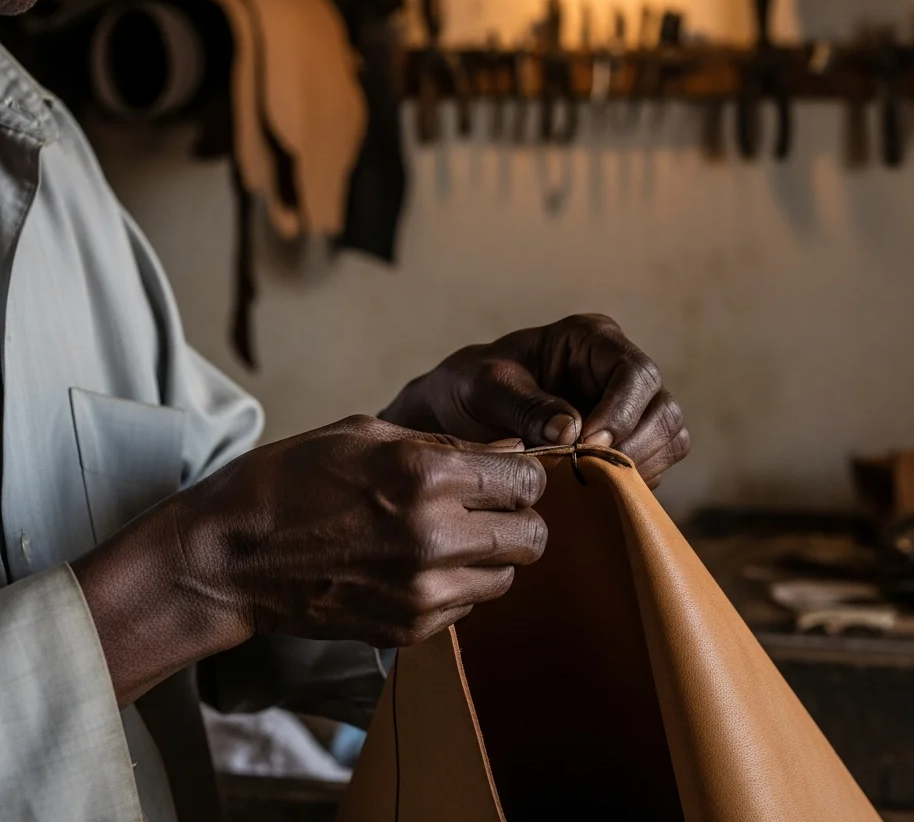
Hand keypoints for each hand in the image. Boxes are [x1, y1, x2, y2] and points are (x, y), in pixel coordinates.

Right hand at [75, 416, 546, 705]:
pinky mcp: (409, 630)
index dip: (524, 475)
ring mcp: (423, 591)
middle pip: (533, 537)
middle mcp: (434, 537)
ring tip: (450, 535)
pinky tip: (419, 563)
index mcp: (426, 476)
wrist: (229, 557)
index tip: (507, 474)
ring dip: (491, 555)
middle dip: (518, 517)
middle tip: (488, 506)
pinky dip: (457, 585)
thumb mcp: (368, 434)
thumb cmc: (290, 480)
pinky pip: (467, 607)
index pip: (527, 483)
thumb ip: (444, 444)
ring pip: (507, 577)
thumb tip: (505, 455)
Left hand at [382, 314, 689, 487]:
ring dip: (636, 468)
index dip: (622, 412)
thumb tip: (571, 432)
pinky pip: (652, 468)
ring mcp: (627, 410)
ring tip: (587, 483)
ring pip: (669, 439)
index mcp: (592, 340)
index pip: (635, 372)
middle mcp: (619, 372)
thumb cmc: (470, 388)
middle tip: (587, 472)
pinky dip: (628, 484)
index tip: (587, 444)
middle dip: (633, 446)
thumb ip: (525, 405)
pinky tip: (590, 491)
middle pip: (663, 409)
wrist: (456, 417)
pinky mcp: (625, 446)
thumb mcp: (485, 388)